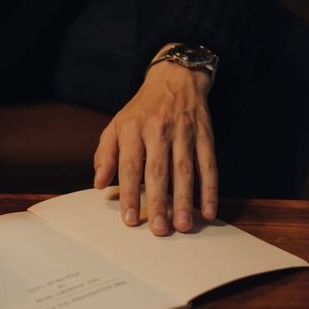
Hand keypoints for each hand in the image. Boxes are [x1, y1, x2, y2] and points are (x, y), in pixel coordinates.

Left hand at [93, 63, 216, 234]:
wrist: (174, 79)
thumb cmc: (141, 110)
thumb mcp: (117, 125)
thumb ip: (105, 155)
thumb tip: (99, 184)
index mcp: (133, 128)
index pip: (130, 166)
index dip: (130, 194)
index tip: (130, 220)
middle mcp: (158, 129)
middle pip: (158, 171)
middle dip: (159, 202)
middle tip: (159, 230)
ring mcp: (183, 132)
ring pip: (185, 170)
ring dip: (185, 200)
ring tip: (183, 225)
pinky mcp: (204, 135)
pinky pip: (208, 164)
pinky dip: (210, 188)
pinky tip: (208, 210)